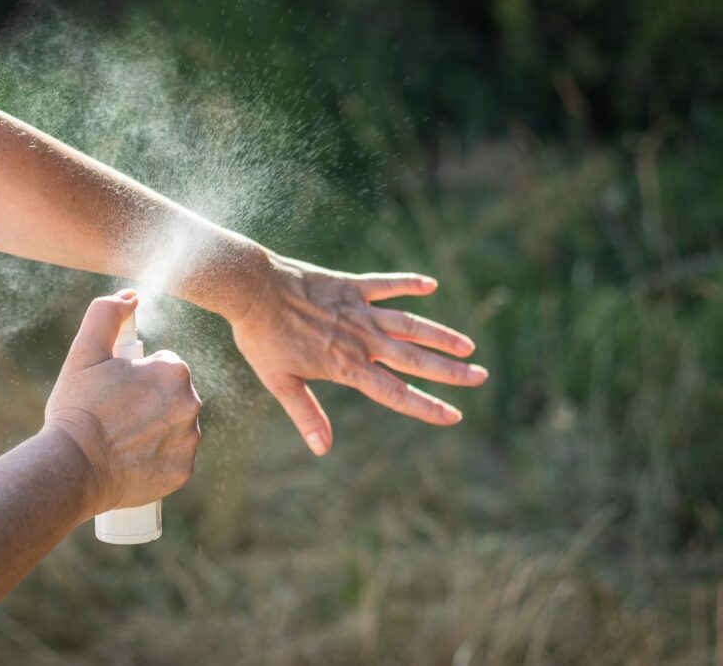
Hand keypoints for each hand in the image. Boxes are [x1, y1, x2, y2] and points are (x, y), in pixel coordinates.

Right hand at [45, 290, 201, 515]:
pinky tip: (132, 459)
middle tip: (115, 415)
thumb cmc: (78, 407)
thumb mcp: (85, 351)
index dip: (137, 376)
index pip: (163, 366)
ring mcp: (189, 441)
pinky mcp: (182, 471)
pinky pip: (174, 458)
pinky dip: (157, 459)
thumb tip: (130, 296)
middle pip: (173, 396)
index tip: (115, 390)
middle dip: (149, 401)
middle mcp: (191, 404)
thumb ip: (107, 313)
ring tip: (121, 438)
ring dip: (156, 429)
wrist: (73, 466)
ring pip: (176, 427)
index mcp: (174, 371)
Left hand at [232, 253, 486, 455]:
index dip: (427, 406)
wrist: (252, 289)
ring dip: (441, 334)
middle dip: (451, 371)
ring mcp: (359, 310)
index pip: (396, 392)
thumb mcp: (280, 382)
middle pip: (415, 359)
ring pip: (411, 324)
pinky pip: (386, 284)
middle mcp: (362, 339)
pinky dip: (409, 284)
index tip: (454, 415)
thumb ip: (305, 414)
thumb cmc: (262, 337)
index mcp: (347, 366)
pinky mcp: (351, 286)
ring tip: (468, 345)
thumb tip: (322, 449)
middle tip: (480, 377)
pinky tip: (431, 284)